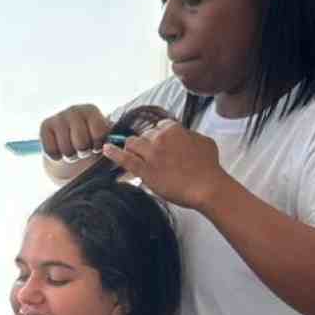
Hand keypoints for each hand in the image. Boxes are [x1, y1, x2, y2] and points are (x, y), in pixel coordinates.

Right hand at [40, 104, 111, 162]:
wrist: (68, 145)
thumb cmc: (91, 143)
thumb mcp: (104, 140)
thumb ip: (116, 143)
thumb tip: (128, 147)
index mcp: (92, 110)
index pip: (99, 133)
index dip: (98, 146)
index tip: (96, 146)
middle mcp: (74, 109)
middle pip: (82, 144)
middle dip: (83, 153)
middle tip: (83, 149)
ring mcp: (58, 117)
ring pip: (67, 150)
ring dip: (70, 156)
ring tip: (72, 150)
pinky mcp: (44, 126)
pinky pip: (52, 151)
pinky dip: (57, 157)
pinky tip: (60, 149)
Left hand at [103, 120, 222, 210]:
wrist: (207, 187)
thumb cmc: (209, 166)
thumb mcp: (204, 141)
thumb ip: (189, 135)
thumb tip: (183, 135)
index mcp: (173, 129)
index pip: (159, 127)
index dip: (159, 136)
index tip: (160, 145)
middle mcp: (160, 138)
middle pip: (145, 135)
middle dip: (147, 144)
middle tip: (153, 157)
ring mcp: (151, 154)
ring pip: (132, 143)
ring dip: (132, 148)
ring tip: (136, 156)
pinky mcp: (145, 170)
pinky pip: (125, 159)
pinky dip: (113, 153)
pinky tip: (105, 149)